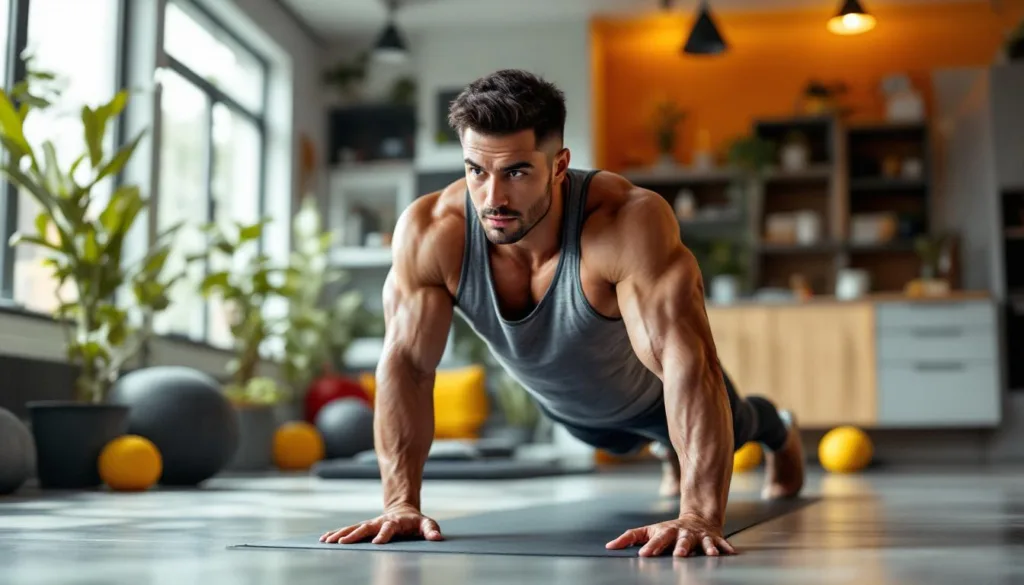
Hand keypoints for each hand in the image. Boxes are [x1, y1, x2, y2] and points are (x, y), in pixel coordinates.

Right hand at [319, 505, 443, 544]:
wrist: (403, 510)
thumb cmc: (415, 521)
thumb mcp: (427, 524)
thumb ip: (431, 530)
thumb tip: (437, 538)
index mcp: (395, 522)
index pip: (389, 528)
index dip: (384, 535)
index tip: (377, 543)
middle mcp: (379, 522)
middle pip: (365, 527)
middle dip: (354, 535)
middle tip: (342, 542)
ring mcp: (370, 524)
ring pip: (353, 528)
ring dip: (340, 533)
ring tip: (328, 541)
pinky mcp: (363, 527)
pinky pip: (348, 530)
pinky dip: (336, 533)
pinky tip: (324, 539)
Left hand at [605, 513, 736, 556]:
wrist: (697, 520)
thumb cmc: (668, 530)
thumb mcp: (649, 531)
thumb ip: (630, 538)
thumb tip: (609, 546)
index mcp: (666, 531)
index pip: (657, 539)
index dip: (651, 546)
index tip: (644, 554)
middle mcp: (683, 533)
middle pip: (680, 540)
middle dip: (680, 547)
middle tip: (678, 555)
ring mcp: (698, 536)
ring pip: (702, 542)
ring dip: (705, 548)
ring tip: (709, 555)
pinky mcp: (712, 539)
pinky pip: (720, 544)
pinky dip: (724, 548)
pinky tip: (729, 553)